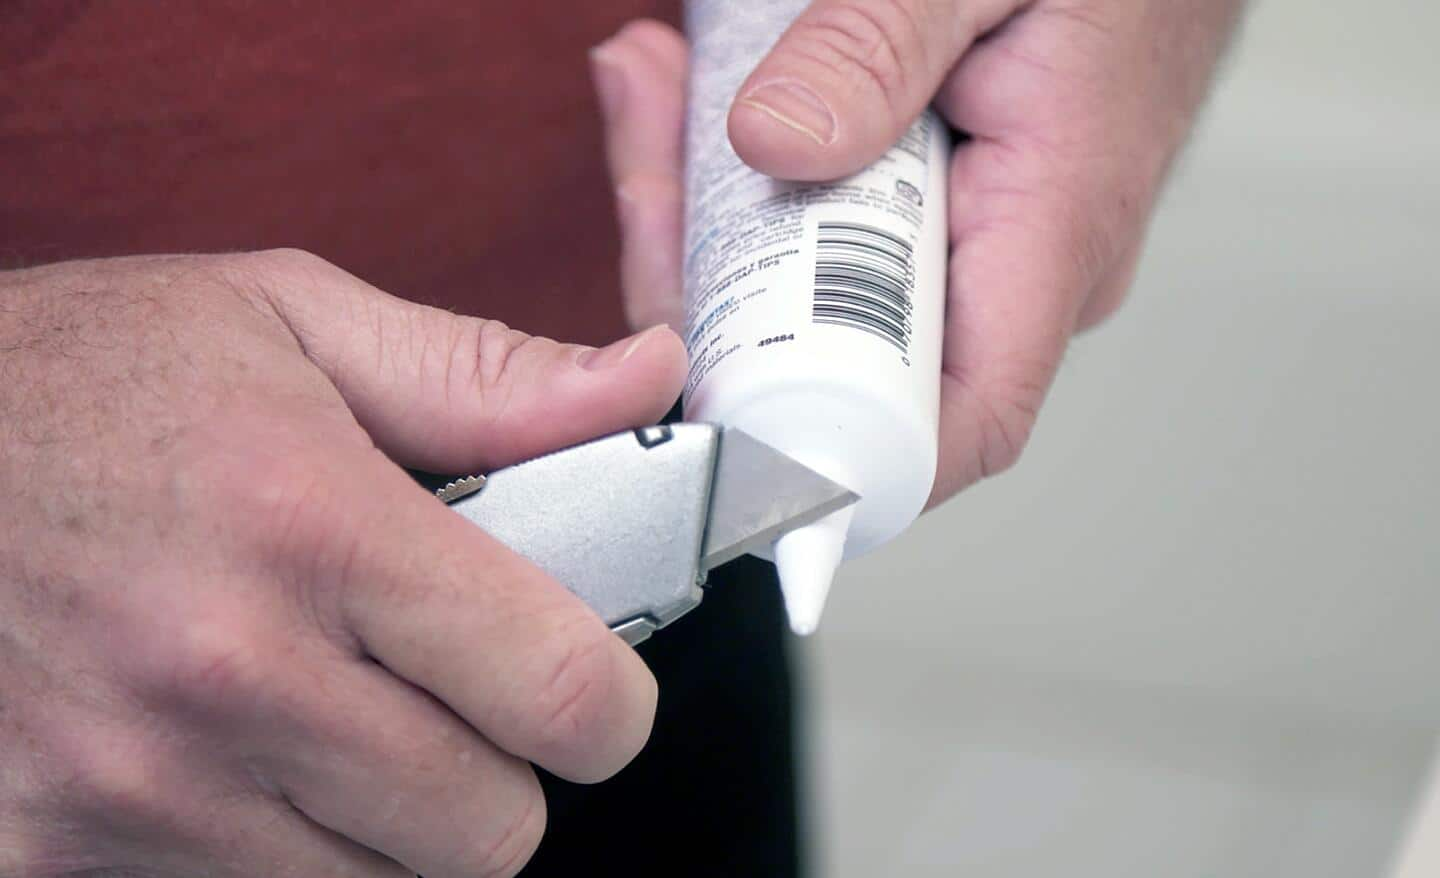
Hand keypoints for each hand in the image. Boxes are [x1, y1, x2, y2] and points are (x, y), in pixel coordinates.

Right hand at [0, 251, 684, 875]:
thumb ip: (489, 378)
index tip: (591, 684)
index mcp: (313, 528)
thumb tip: (648, 384)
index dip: (609, 703)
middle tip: (446, 690)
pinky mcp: (51, 853)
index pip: (560, 694)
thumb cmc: (81, 375)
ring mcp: (131, 789)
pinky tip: (234, 755)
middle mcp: (225, 677)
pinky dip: (275, 849)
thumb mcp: (290, 323)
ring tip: (329, 710)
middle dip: (498, 767)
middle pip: (490, 830)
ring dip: (388, 819)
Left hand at [590, 0, 1243, 501]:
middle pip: (839, 359)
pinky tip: (694, 97)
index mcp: (1051, 226)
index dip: (839, 461)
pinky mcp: (936, 218)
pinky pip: (824, 237)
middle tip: (648, 183)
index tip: (721, 435)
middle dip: (713, 288)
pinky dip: (748, 178)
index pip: (957, 422)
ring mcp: (972, 248)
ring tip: (655, 96)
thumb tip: (776, 142)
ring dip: (711, 215)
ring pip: (811, 295)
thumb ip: (878, 47)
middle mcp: (1013, 268)